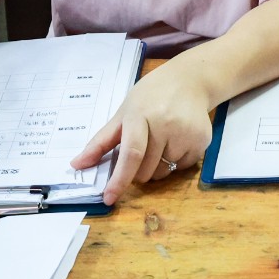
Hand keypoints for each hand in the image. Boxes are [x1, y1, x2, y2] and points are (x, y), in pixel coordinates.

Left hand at [70, 65, 212, 204]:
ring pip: (163, 172)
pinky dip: (176, 161)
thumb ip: (101, 141)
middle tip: (142, 148)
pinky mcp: (202, 141)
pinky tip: (177, 140)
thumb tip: (76, 164)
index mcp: (141, 115)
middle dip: (138, 170)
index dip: (119, 179)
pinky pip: (182, 167)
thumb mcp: (124, 112)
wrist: (190, 80)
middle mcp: (166, 124)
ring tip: (161, 140)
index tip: (109, 198)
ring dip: (157, 166)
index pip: (131, 154)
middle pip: (145, 170)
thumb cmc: (151, 96)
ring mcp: (186, 133)